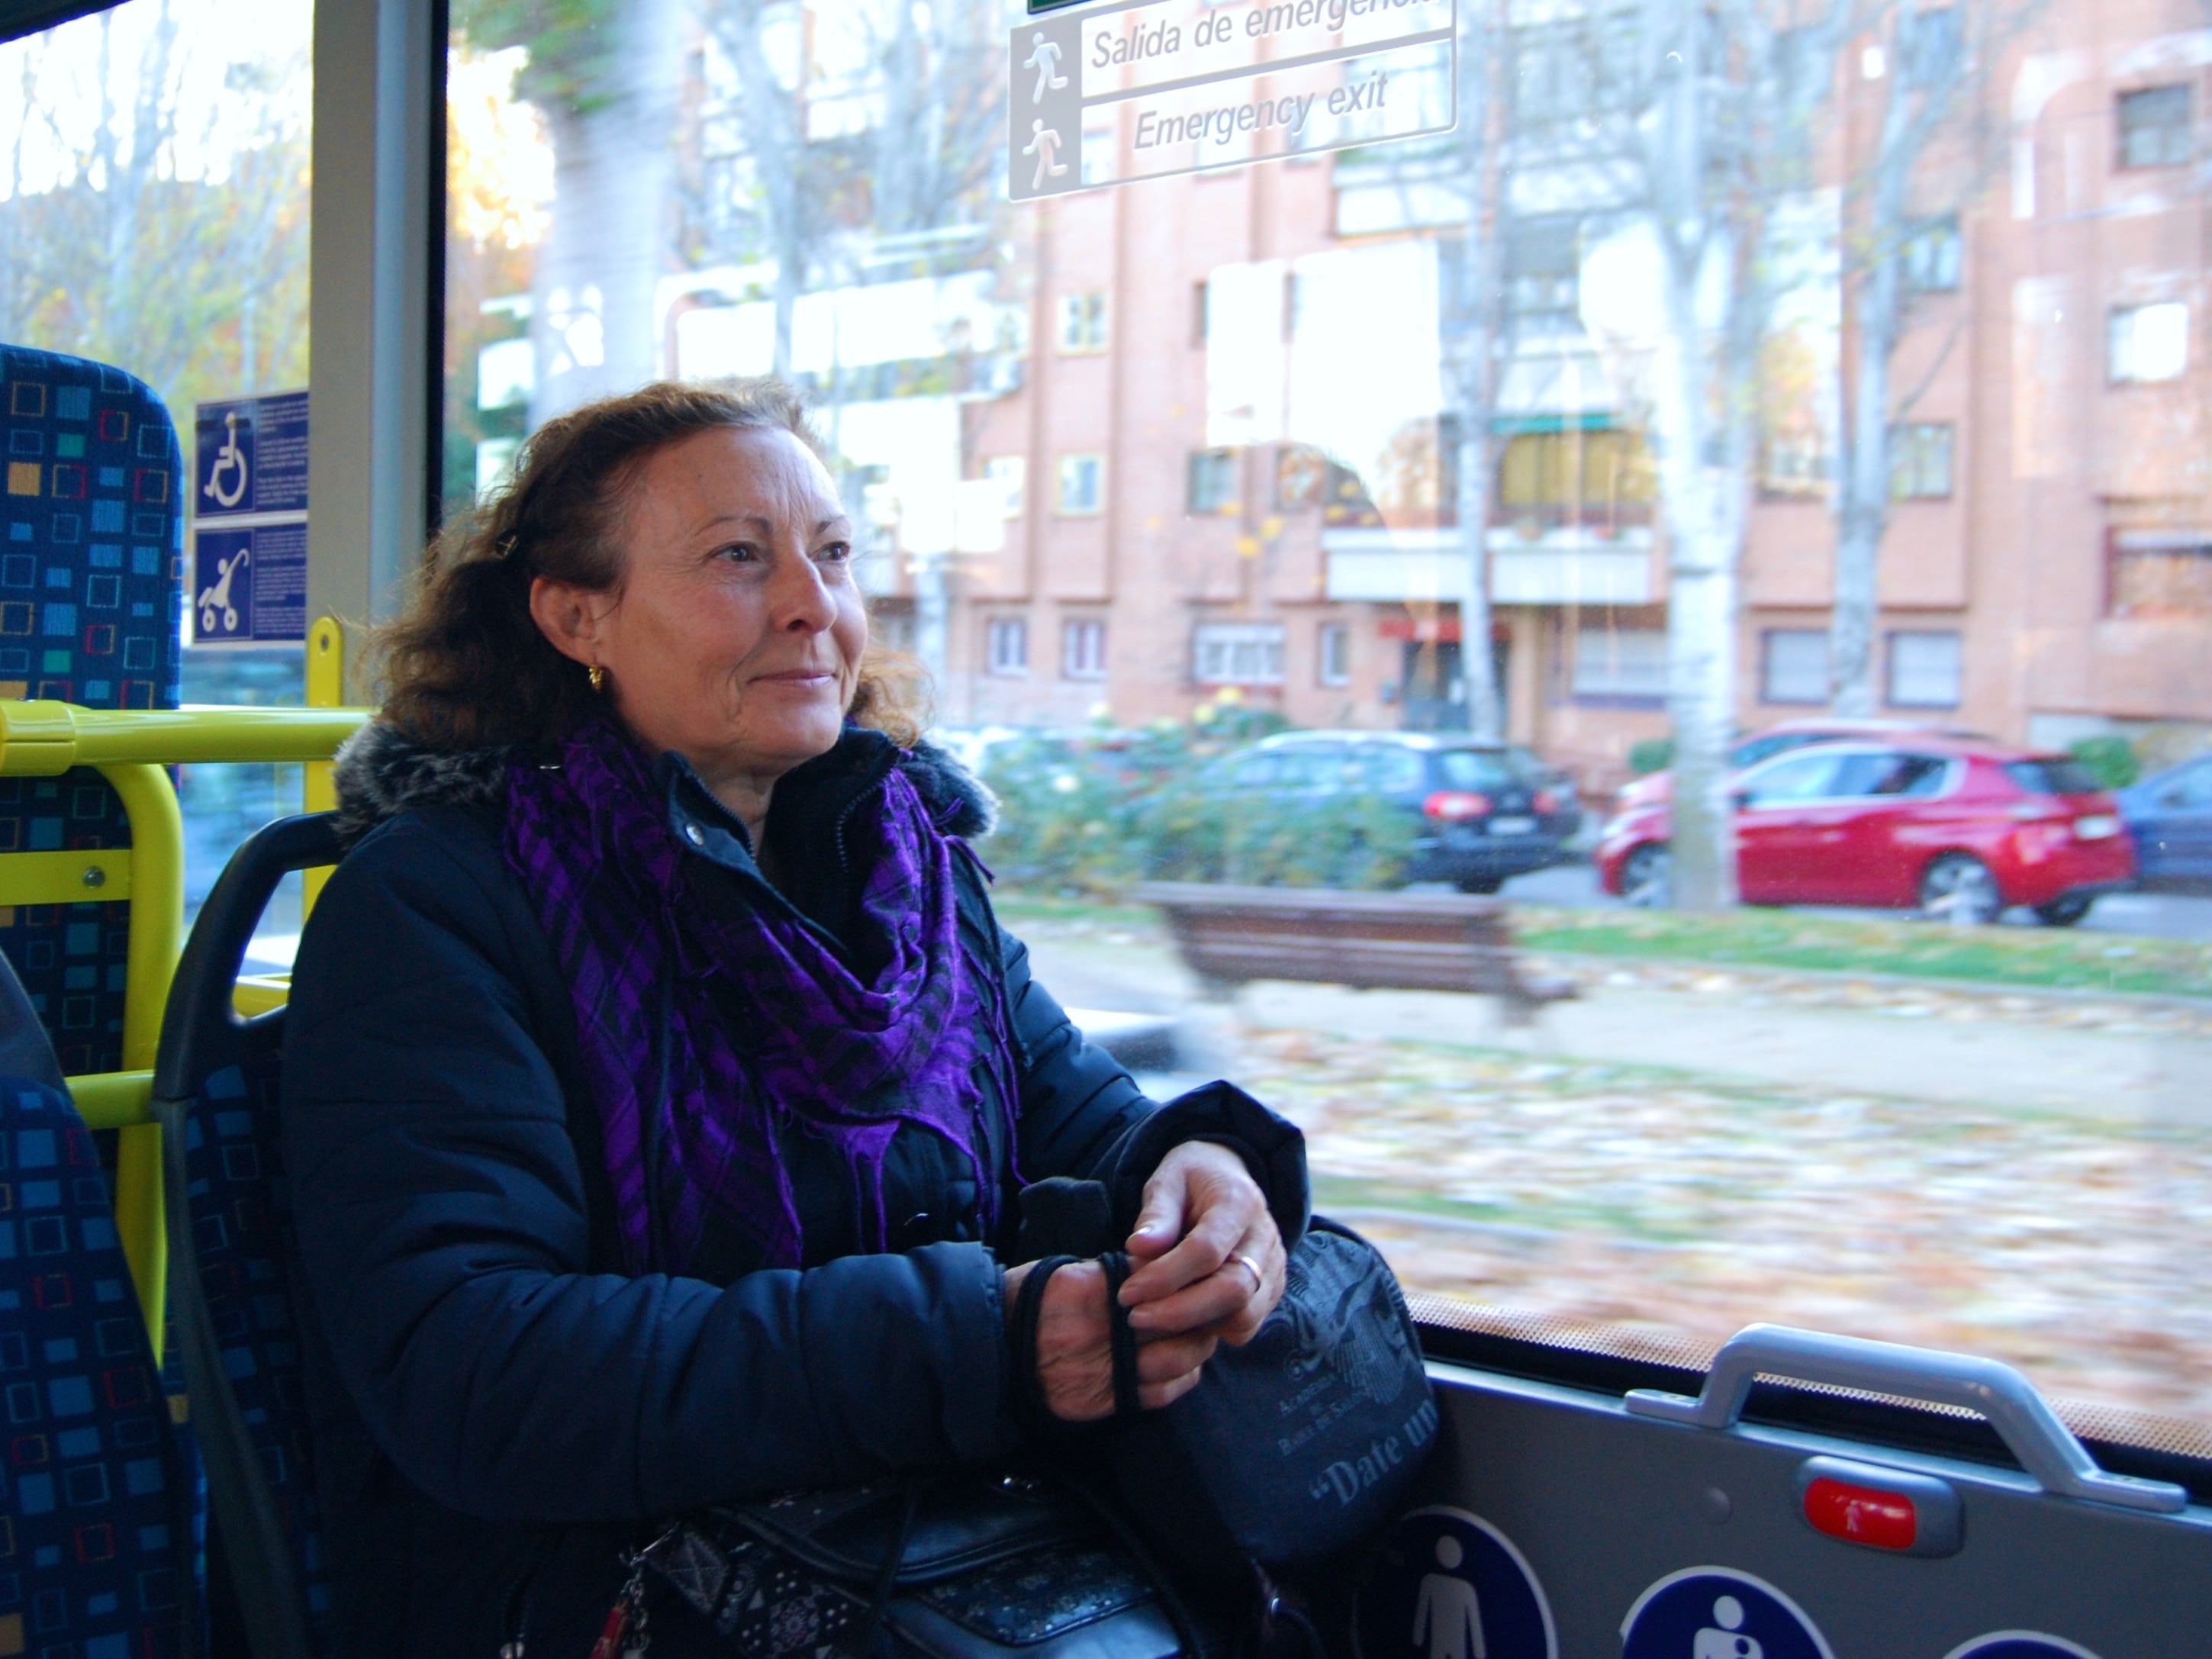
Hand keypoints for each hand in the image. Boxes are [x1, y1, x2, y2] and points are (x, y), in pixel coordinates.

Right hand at [1002, 1260, 1216, 1421]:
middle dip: (1197, 1311)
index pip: (1153, 1280)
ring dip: (1196, 1346)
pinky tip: (1183, 1365)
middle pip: (1173, 1320)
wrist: (990, 1354)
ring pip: (1176, 1360)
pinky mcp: (1102, 1401)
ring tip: (1198, 1335)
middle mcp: (1098, 1333)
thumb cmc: (1028, 1303)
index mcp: (1087, 1292)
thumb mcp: (1063, 1274)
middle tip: (1208, 1303)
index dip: (1179, 1277)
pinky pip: (1158, 1393)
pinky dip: (1179, 1378)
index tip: (1190, 1273)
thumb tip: (1155, 1272)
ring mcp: (1101, 1371)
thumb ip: (1109, 1274)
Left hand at [1118, 1141, 1283, 1346]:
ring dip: (1194, 1325)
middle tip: (1135, 1317)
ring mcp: (1273, 1267)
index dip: (1165, 1276)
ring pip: (1243, 1317)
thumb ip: (1156, 1214)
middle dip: (1180, 1312)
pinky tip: (1178, 1317)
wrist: (1228, 1179)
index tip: (1128, 1292)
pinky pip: (1245, 1326)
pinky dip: (1211, 1330)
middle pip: (1233, 1290)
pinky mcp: (1271, 1290)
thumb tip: (1138, 1248)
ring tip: (1154, 1316)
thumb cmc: (1192, 1180)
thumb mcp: (1167, 1180)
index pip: (1207, 1250)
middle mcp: (1265, 1238)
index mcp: (1240, 1201)